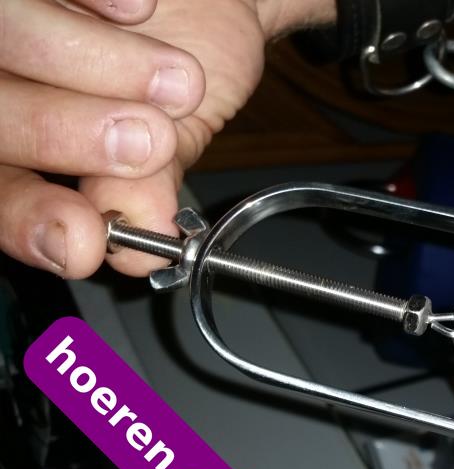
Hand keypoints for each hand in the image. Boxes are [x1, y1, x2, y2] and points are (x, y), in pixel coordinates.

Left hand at [0, 0, 272, 277]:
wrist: (220, 0)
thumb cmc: (187, 63)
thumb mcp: (178, 136)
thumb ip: (146, 190)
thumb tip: (138, 248)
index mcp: (17, 138)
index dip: (27, 218)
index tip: (83, 241)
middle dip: (63, 134)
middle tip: (147, 142)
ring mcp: (9, 15)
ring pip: (8, 37)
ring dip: (97, 66)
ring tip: (177, 80)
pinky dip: (102, 0)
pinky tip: (143, 13)